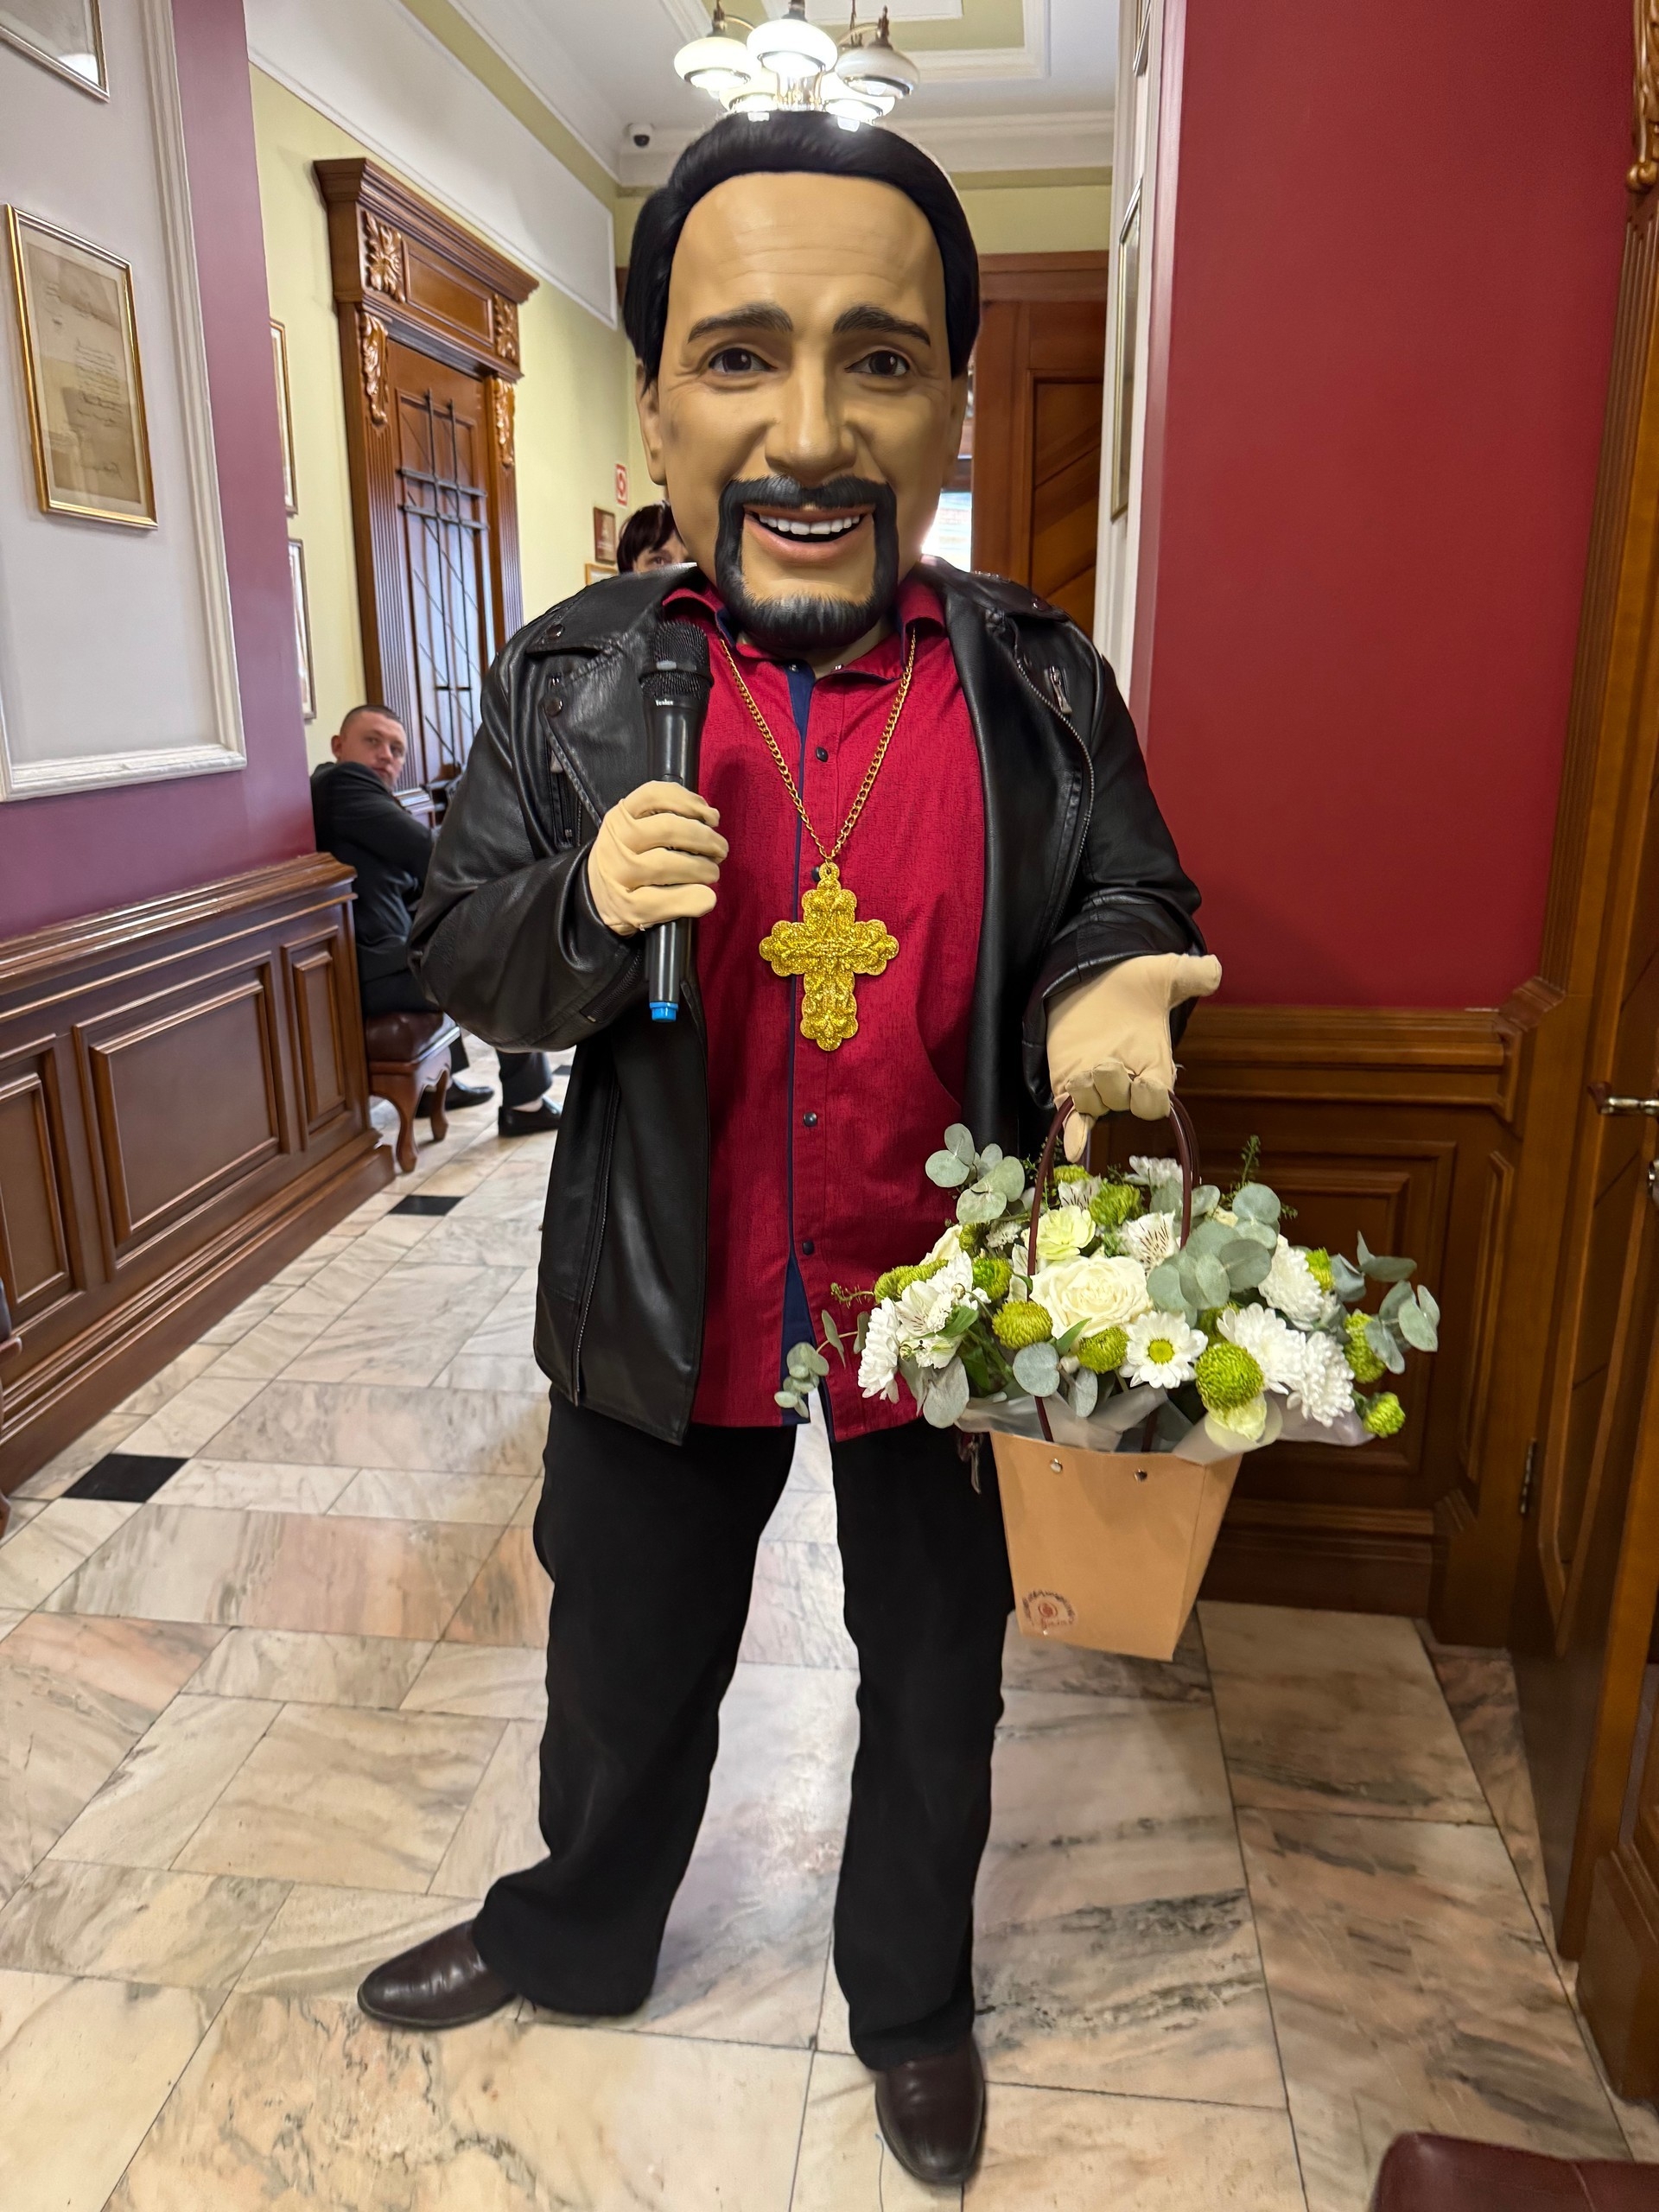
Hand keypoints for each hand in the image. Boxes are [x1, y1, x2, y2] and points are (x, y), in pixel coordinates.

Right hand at [586, 781, 727, 936]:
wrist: (599, 896)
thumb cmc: (630, 857)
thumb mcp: (636, 826)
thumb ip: (668, 815)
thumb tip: (711, 817)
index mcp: (621, 816)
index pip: (654, 795)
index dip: (689, 802)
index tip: (711, 817)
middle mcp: (616, 841)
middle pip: (668, 829)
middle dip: (704, 838)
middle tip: (720, 850)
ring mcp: (620, 875)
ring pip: (666, 864)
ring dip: (701, 868)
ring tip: (711, 873)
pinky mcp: (628, 907)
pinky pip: (665, 901)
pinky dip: (693, 899)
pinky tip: (706, 898)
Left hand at [1047, 951, 1221, 1161]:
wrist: (1088, 978)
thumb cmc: (1130, 982)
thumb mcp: (1161, 975)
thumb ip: (1189, 975)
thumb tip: (1213, 969)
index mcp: (1154, 1065)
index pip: (1158, 1099)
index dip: (1152, 1096)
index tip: (1145, 1083)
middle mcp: (1128, 1083)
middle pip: (1124, 1105)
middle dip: (1114, 1089)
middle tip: (1105, 1064)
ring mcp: (1097, 1088)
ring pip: (1094, 1107)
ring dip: (1086, 1093)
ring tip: (1082, 1070)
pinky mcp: (1069, 1085)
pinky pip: (1073, 1119)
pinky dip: (1074, 1135)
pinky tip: (1073, 1150)